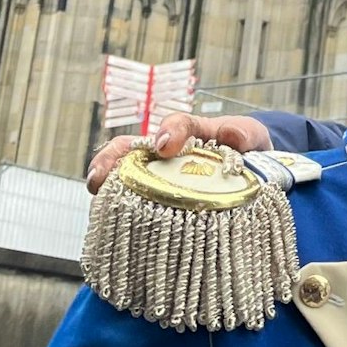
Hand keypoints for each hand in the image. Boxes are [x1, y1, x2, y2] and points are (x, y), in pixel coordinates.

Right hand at [84, 113, 274, 193]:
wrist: (251, 168)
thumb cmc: (246, 148)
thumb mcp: (251, 136)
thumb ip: (244, 135)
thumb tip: (232, 136)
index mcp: (191, 132)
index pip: (177, 124)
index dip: (170, 132)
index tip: (165, 146)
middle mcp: (165, 152)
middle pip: (130, 148)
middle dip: (111, 159)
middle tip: (99, 176)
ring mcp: (157, 174)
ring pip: (124, 175)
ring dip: (107, 185)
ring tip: (95, 197)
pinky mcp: (157, 197)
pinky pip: (135, 200)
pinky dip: (120, 209)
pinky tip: (110, 222)